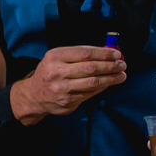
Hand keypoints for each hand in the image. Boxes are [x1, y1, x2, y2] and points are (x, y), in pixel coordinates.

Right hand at [10, 45, 126, 121]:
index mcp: (55, 57)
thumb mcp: (58, 58)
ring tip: (121, 75)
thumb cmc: (50, 73)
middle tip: (122, 64)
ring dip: (111, 78)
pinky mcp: (67, 102)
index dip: (104, 53)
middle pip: (91, 68)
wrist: (33, 95)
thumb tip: (107, 53)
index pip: (85, 53)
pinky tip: (109, 83)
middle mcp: (56, 72)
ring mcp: (62, 89)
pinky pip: (90, 94)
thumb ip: (80, 54)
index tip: (116, 54)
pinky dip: (102, 87)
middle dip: (110, 66)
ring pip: (93, 82)